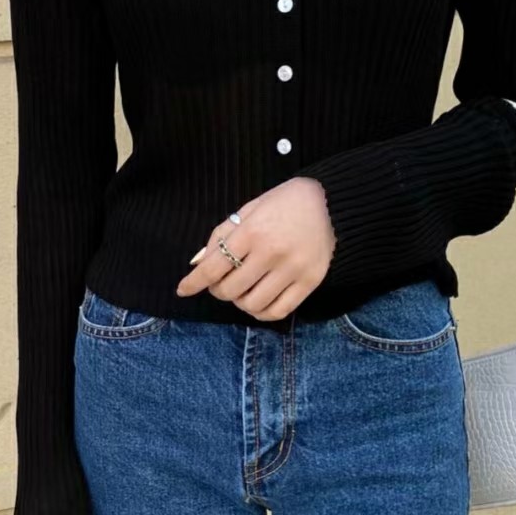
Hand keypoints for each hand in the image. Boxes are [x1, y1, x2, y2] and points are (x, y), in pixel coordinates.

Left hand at [175, 176, 335, 320]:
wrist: (332, 202)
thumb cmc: (285, 203)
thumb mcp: (249, 209)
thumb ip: (223, 235)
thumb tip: (199, 264)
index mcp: (252, 231)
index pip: (213, 267)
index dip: (193, 282)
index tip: (183, 289)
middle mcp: (271, 253)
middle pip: (230, 290)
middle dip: (218, 291)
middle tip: (220, 283)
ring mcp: (292, 270)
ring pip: (252, 305)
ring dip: (239, 302)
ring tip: (242, 290)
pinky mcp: (310, 282)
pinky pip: (278, 311)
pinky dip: (261, 312)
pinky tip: (258, 302)